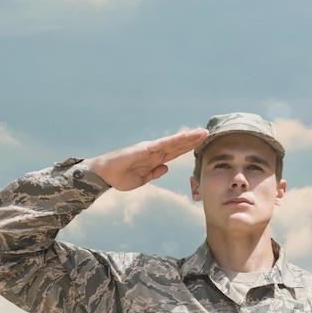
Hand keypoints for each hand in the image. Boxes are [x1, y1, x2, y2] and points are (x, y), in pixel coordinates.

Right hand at [84, 128, 208, 190]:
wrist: (105, 175)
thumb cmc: (120, 177)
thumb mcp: (141, 179)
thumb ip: (154, 173)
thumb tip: (166, 168)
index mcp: (153, 160)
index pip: (174, 153)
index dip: (187, 148)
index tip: (201, 144)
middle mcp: (153, 152)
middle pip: (177, 145)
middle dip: (192, 140)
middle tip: (207, 134)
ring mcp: (150, 149)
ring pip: (173, 142)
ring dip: (188, 138)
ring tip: (201, 133)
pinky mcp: (145, 148)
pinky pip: (163, 144)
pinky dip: (175, 140)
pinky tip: (186, 136)